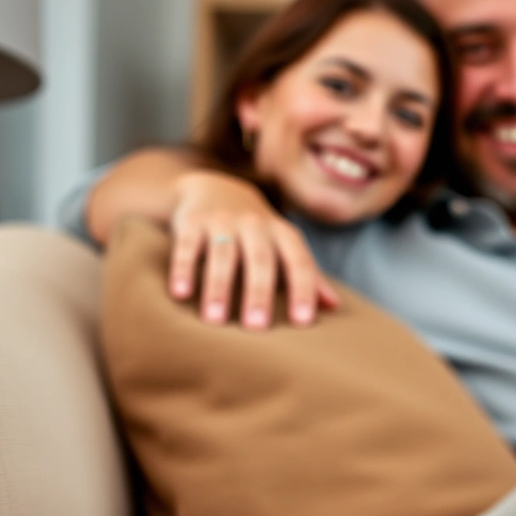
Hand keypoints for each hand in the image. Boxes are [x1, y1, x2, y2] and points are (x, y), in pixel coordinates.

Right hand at [168, 171, 338, 327]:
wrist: (215, 188)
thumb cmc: (259, 233)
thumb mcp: (285, 247)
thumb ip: (308, 275)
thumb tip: (335, 307)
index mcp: (284, 234)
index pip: (299, 263)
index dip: (303, 290)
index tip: (303, 322)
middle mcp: (256, 224)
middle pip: (260, 259)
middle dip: (258, 293)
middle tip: (255, 327)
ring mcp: (223, 221)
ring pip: (223, 254)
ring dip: (219, 287)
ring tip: (214, 320)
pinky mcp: (192, 221)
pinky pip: (187, 246)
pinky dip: (183, 269)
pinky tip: (180, 294)